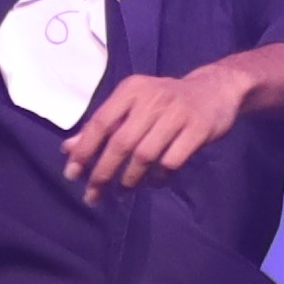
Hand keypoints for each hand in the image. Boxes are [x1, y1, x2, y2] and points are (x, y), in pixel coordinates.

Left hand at [62, 60, 253, 195]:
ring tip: (124, 189)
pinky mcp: (198, 129)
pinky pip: (171, 162)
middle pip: (121, 143)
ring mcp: (178, 114)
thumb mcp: (133, 106)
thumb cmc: (166, 101)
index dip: (84, 150)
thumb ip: (102, 126)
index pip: (101, 122)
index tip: (73, 174)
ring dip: (131, 178)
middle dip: (104, 172)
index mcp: (132, 90)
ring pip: (145, 155)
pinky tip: (154, 182)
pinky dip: (158, 177)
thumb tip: (68, 149)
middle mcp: (153, 99)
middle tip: (94, 194)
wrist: (215, 90)